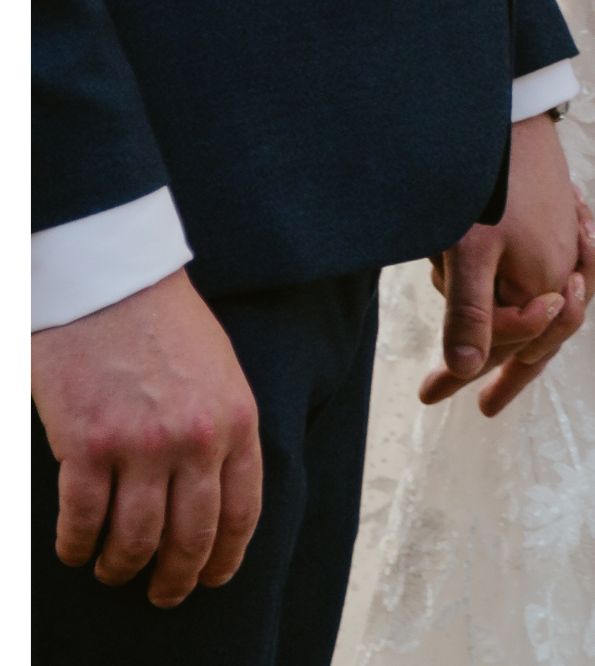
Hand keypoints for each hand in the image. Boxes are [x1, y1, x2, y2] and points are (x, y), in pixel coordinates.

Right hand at [31, 268, 261, 607]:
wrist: (112, 277)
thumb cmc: (164, 319)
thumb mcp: (221, 369)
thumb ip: (223, 427)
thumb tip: (216, 490)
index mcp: (236, 419)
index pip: (241, 512)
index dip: (225, 559)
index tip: (211, 579)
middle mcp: (195, 440)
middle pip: (191, 539)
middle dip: (176, 579)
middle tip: (162, 594)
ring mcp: (141, 447)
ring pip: (136, 542)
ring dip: (122, 567)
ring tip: (113, 569)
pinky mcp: (88, 446)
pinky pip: (83, 522)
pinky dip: (78, 546)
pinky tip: (76, 548)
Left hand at [420, 115, 594, 418]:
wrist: (516, 109)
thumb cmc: (490, 183)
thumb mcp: (470, 251)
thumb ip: (470, 315)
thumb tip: (467, 371)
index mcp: (545, 285)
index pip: (508, 348)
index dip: (466, 375)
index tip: (430, 397)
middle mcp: (565, 266)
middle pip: (540, 333)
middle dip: (509, 367)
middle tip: (489, 406)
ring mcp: (567, 237)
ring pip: (547, 297)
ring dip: (523, 322)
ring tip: (497, 349)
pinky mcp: (561, 210)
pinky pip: (558, 262)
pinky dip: (543, 281)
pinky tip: (537, 280)